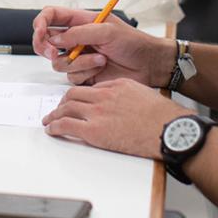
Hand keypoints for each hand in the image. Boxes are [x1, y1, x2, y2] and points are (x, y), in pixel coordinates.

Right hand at [31, 5, 170, 86]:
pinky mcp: (84, 74)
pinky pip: (71, 77)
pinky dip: (85, 72)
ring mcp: (78, 57)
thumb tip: (56, 39)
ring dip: (78, 62)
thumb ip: (79, 33)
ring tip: (100, 59)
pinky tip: (101, 68)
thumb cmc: (133, 43)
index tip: (40, 32)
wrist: (148, 65)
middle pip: (46, 41)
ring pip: (58, 62)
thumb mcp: (108, 31)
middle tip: (54, 52)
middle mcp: (76, 39)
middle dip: (46, 47)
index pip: (51, 16)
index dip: (40, 23)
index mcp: (80, 21)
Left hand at [42, 79, 189, 158]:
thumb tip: (115, 103)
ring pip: (66, 108)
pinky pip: (66, 126)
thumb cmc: (161, 116)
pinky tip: (51, 130)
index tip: (72, 100)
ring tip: (49, 120)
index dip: (76, 95)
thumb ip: (123, 94)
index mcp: (114, 86)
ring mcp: (97, 112)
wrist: (167, 129)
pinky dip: (55, 127)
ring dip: (55, 114)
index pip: (88, 87)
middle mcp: (103, 96)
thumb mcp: (140, 94)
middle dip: (61, 103)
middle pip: (72, 95)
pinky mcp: (94, 130)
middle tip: (57, 110)